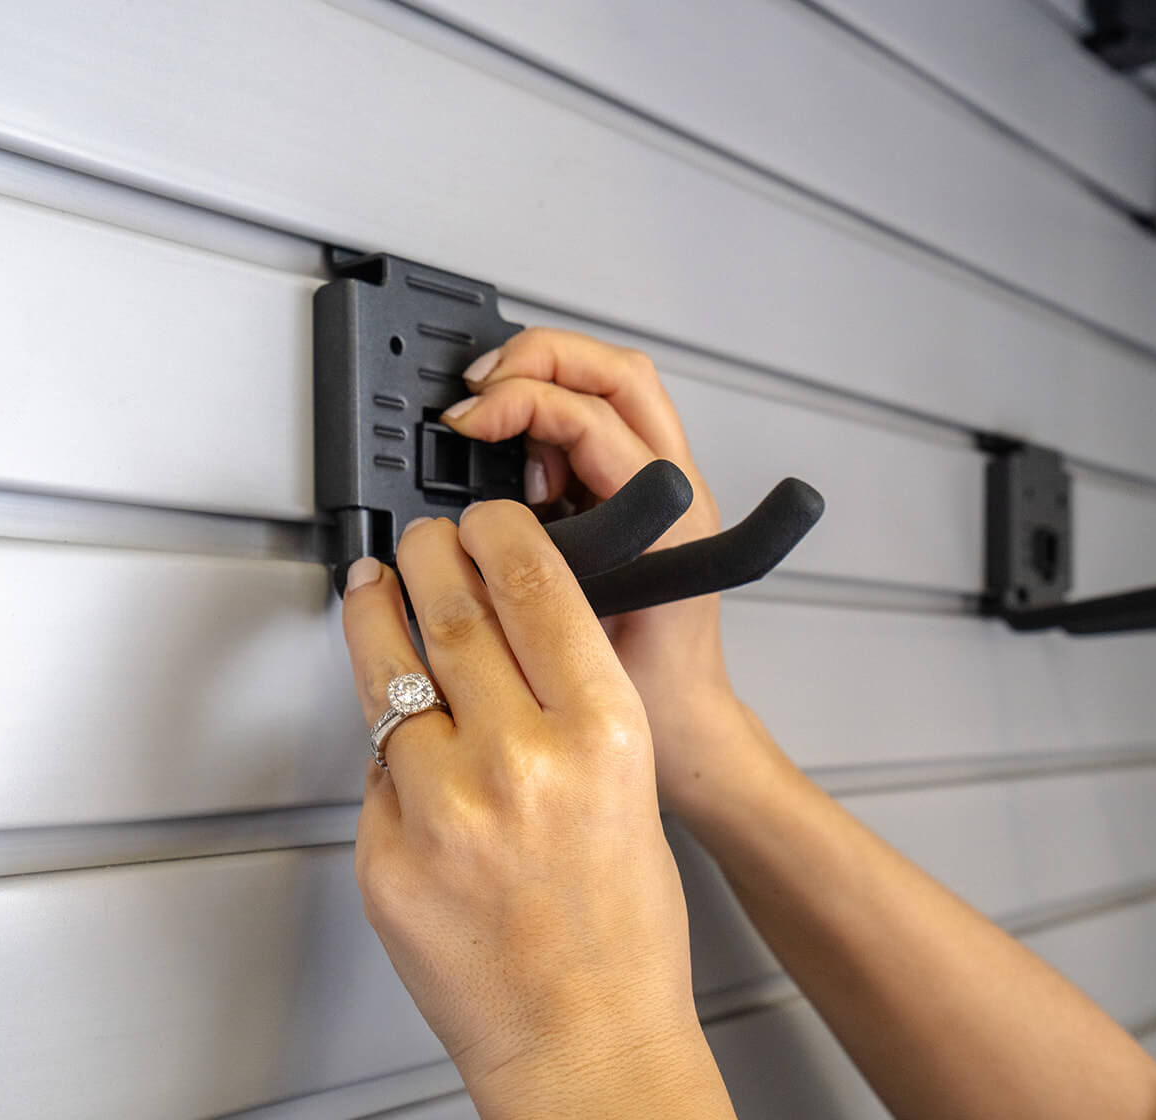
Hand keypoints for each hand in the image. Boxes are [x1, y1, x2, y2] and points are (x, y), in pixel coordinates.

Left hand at [341, 501, 702, 1119]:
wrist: (585, 1049)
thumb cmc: (622, 938)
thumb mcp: (628, 793)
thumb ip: (564, 713)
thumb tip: (500, 644)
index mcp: (602, 735)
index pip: (533, 583)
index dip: (497, 531)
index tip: (481, 519)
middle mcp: (520, 761)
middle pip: (448, 607)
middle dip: (426, 555)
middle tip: (418, 543)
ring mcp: (442, 810)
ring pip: (387, 674)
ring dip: (377, 619)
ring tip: (373, 592)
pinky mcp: (386, 857)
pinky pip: (376, 771)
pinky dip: (389, 748)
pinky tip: (407, 744)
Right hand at [443, 328, 751, 807]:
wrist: (686, 723)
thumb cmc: (650, 698)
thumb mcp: (579, 637)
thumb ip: (537, 578)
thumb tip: (477, 521)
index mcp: (672, 519)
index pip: (593, 414)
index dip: (522, 400)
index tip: (469, 423)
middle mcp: (677, 492)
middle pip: (616, 372)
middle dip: (538, 360)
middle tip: (477, 391)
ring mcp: (663, 490)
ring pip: (611, 389)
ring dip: (545, 382)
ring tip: (489, 414)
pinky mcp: (640, 499)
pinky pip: (598, 426)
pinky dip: (548, 418)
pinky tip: (513, 451)